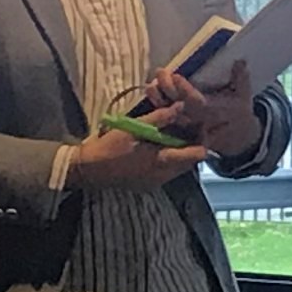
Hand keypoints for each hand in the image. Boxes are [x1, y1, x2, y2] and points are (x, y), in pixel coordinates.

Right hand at [71, 123, 212, 192]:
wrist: (88, 170)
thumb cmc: (110, 147)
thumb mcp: (134, 127)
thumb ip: (160, 117)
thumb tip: (181, 106)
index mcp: (163, 161)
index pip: (197, 154)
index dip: (203, 138)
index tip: (199, 124)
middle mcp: (164, 176)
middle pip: (190, 162)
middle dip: (192, 144)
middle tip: (187, 125)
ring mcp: (156, 182)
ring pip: (179, 167)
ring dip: (180, 151)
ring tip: (173, 133)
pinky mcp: (148, 184)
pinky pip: (168, 172)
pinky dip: (169, 158)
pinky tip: (159, 146)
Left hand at [149, 63, 262, 161]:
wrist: (236, 133)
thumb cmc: (239, 109)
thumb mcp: (244, 95)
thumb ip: (241, 79)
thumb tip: (240, 61)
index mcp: (212, 110)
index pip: (196, 101)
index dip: (185, 90)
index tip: (176, 77)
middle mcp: (197, 117)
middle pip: (178, 104)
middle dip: (167, 89)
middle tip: (160, 72)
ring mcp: (187, 121)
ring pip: (169, 111)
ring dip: (158, 98)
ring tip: (149, 83)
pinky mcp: (180, 121)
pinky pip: (165, 114)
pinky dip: (157, 103)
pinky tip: (149, 91)